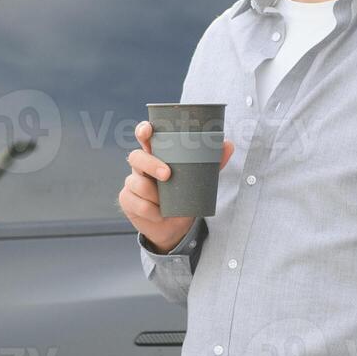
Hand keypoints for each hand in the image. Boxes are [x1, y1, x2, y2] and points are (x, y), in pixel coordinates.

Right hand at [120, 120, 233, 252]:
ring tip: (165, 203)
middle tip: (167, 174)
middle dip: (150, 164)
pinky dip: (152, 211)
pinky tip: (159, 214)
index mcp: (156, 155)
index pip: (145, 138)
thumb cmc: (183, 195)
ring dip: (154, 195)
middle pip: (136, 157)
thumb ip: (212, 162)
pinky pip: (138, 204)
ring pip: (137, 183)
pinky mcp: (128, 201)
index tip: (148, 129)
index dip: (143, 131)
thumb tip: (228, 144)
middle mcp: (141, 167)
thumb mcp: (199, 179)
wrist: (174, 226)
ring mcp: (132, 183)